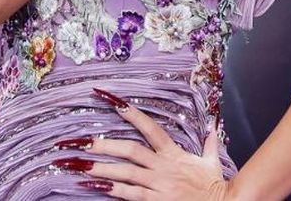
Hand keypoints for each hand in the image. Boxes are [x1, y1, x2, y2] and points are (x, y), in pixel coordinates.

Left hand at [51, 88, 229, 199]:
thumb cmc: (215, 187)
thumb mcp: (212, 162)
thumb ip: (209, 143)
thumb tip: (213, 124)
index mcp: (173, 153)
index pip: (149, 127)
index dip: (130, 112)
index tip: (110, 100)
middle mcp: (163, 166)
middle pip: (129, 150)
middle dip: (102, 144)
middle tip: (79, 140)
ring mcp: (158, 185)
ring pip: (124, 172)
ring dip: (99, 168)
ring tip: (75, 164)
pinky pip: (130, 194)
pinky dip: (112, 190)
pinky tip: (93, 187)